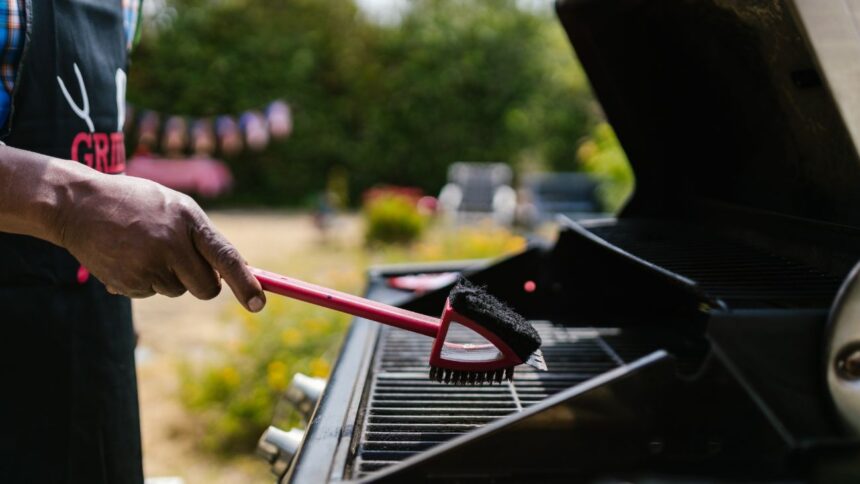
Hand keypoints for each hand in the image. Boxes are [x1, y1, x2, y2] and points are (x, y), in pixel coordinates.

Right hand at [55, 171, 265, 311]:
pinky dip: (144, 280)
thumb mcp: (175, 207)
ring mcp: (148, 265)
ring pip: (178, 290)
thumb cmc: (137, 204)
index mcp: (188, 219)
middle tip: (183, 263)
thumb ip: (203, 237)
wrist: (78, 204)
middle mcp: (171, 243)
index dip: (245, 283)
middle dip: (202, 284)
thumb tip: (237, 270)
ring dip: (168, 276)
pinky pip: (151, 292)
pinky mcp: (128, 282)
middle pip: (206, 288)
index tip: (259, 304)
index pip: (226, 257)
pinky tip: (127, 256)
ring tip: (144, 247)